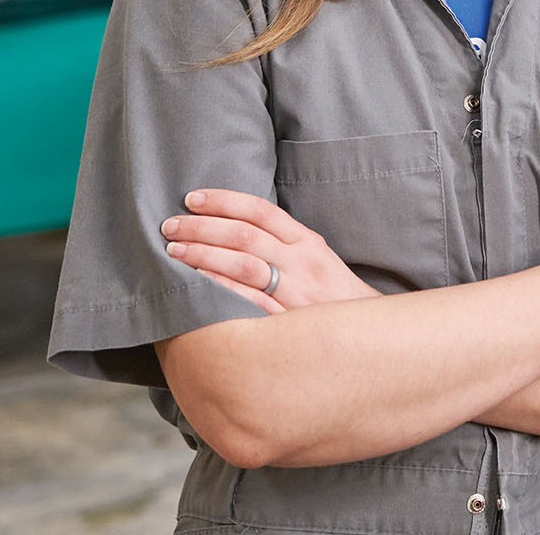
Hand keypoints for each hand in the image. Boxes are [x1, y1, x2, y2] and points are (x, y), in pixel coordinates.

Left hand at [162, 189, 380, 313]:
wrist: (369, 340)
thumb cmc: (334, 300)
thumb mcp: (317, 262)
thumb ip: (284, 245)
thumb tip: (234, 229)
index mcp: (308, 243)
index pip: (261, 211)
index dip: (223, 201)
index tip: (192, 198)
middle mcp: (302, 263)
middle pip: (244, 235)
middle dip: (202, 227)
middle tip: (169, 226)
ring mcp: (295, 293)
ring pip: (243, 265)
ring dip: (203, 255)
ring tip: (173, 251)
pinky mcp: (287, 323)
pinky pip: (247, 303)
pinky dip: (218, 291)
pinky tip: (194, 287)